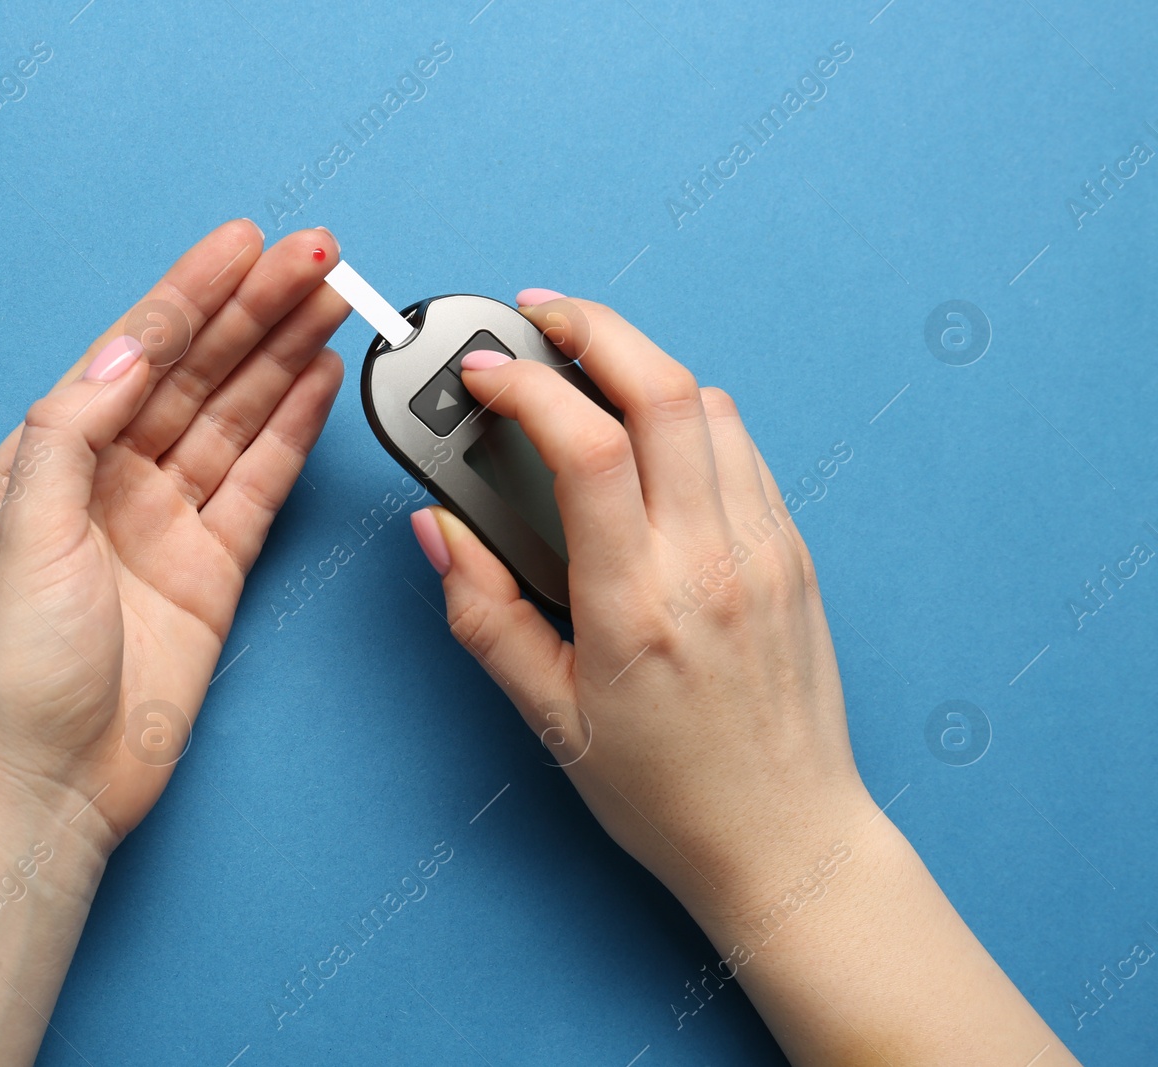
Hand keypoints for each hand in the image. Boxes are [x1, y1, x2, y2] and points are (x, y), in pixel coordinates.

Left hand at [0, 220, 347, 854]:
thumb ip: (68, 436)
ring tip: (331, 297)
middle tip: (315, 255)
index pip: (133, 354)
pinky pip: (261, 481)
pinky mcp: (214, 565)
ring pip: (236, 416)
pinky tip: (319, 379)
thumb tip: (121, 356)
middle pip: (197, 374)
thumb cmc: (13, 672)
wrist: (53, 783)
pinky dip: (293, 429)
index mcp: (52, 460)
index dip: (189, 295)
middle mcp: (113, 478)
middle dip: (254, 310)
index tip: (242, 246)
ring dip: (283, 354)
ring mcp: (168, 519)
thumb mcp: (20, 537)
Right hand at [411, 293, 867, 917]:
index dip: (524, 385)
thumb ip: (482, 614)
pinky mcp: (794, 554)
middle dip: (592, 326)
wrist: (787, 838)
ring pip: (710, 405)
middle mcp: (712, 561)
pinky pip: (742, 449)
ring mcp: (765, 550)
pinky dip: (688, 415)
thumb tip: (438, 527)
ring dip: (642, 367)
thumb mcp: (549, 717)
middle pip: (662, 388)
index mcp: (638, 604)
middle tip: (538, 314)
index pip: (584, 447)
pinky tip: (646, 438)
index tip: (481, 372)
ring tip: (586, 371)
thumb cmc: (664, 791)